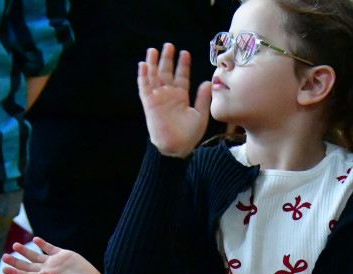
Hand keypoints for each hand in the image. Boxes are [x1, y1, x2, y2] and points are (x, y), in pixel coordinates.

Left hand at [1, 237, 109, 273]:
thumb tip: (42, 273)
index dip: (15, 272)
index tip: (4, 269)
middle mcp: (47, 270)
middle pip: (28, 266)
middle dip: (16, 261)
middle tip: (4, 257)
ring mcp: (55, 262)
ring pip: (36, 256)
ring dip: (25, 251)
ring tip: (15, 245)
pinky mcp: (64, 255)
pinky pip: (50, 248)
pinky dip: (43, 244)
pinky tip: (36, 239)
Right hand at [138, 43, 211, 157]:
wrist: (177, 148)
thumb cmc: (189, 135)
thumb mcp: (200, 115)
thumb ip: (202, 98)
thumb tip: (208, 82)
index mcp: (181, 96)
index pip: (181, 76)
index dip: (182, 65)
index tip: (185, 53)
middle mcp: (168, 95)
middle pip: (166, 72)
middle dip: (167, 59)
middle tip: (169, 45)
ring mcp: (158, 98)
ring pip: (154, 76)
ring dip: (152, 63)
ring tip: (153, 50)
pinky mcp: (149, 103)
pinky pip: (144, 87)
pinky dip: (143, 76)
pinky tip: (143, 65)